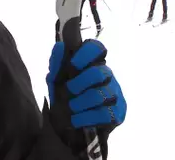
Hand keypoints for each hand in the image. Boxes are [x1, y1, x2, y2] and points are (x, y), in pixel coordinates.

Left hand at [45, 38, 125, 152]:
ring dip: (80, 103)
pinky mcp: (118, 114)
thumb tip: (60, 46)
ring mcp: (115, 94)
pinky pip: (104, 114)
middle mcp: (107, 76)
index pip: (96, 48)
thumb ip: (56, 64)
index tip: (73, 64)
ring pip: (101, 94)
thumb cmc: (64, 98)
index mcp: (92, 64)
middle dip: (79, 83)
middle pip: (99, 72)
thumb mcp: (55, 81)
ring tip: (71, 108)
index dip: (86, 53)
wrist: (67, 129)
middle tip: (69, 90)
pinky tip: (76, 120)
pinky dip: (85, 118)